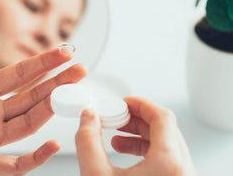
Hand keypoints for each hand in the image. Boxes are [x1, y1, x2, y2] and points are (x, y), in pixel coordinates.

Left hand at [0, 34, 86, 174]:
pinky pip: (17, 163)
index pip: (21, 74)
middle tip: (80, 70)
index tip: (64, 52)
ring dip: (51, 108)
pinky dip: (37, 157)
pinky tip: (53, 143)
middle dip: (58, 82)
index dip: (43, 63)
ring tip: (71, 92)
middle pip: (33, 96)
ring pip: (30, 122)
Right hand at [75, 97, 197, 175]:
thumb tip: (87, 117)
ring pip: (165, 144)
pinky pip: (165, 159)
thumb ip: (87, 141)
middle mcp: (183, 171)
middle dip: (136, 120)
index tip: (123, 101)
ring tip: (115, 137)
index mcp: (169, 164)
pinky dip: (145, 151)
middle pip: (164, 129)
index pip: (162, 117)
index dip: (140, 104)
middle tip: (116, 117)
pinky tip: (123, 153)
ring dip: (140, 136)